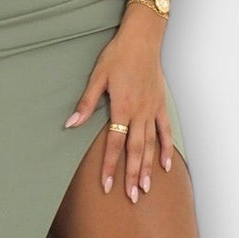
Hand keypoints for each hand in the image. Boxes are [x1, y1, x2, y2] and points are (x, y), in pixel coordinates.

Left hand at [62, 13, 173, 200]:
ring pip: (152, 145)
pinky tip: (166, 165)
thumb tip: (71, 124)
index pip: (114, 144)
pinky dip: (167, 149)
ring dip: (148, 168)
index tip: (107, 186)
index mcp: (122, 107)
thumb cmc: (117, 56)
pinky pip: (166, 131)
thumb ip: (86, 104)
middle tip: (131, 197)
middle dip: (131, 175)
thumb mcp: (97, 77)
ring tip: (146, 188)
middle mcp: (139, 113)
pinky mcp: (161, 105)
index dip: (110, 166)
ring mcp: (153, 110)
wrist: (142, 39)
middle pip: (136, 150)